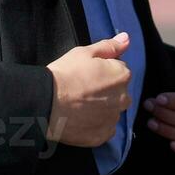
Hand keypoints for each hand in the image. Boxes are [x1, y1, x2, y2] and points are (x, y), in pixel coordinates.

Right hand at [44, 32, 132, 147]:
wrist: (47, 103)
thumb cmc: (66, 73)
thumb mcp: (85, 52)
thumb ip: (109, 46)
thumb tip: (127, 38)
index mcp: (122, 76)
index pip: (119, 71)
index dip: (103, 71)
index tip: (88, 74)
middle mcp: (124, 99)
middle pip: (118, 92)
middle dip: (106, 91)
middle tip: (84, 90)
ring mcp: (113, 119)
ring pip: (111, 111)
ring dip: (102, 108)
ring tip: (80, 106)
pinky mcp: (102, 136)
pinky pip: (104, 128)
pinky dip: (95, 124)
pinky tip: (81, 119)